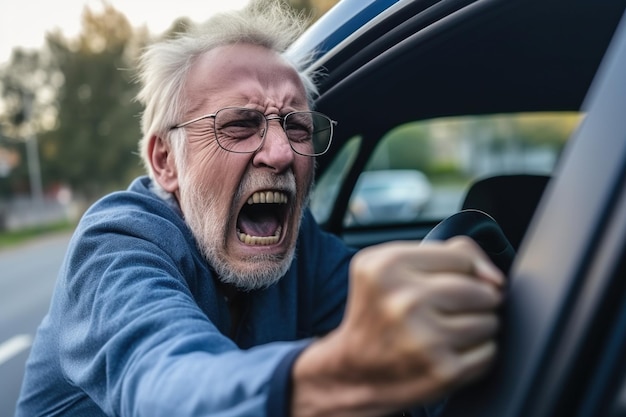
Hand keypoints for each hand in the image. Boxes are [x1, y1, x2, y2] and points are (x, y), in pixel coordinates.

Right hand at [292, 237, 503, 416]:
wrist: (354, 370)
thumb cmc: (379, 310)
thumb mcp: (390, 264)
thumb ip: (449, 252)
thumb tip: (494, 277)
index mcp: (388, 265)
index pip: (462, 258)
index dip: (459, 271)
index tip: (441, 284)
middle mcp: (405, 300)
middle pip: (482, 291)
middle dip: (474, 301)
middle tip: (444, 311)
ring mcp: (425, 338)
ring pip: (490, 321)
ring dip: (477, 327)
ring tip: (444, 331)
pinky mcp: (443, 371)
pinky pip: (489, 352)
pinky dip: (476, 353)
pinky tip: (447, 352)